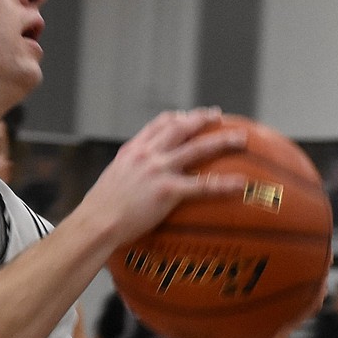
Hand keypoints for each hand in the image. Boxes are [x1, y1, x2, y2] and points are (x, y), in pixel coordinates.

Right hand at [79, 109, 247, 245]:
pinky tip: (241, 184)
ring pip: (198, 148)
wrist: (96, 222)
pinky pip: (202, 185)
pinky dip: (224, 183)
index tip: (188, 115)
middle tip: (220, 115)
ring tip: (242, 138)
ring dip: (222, 140)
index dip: (176, 117)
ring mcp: (159, 170)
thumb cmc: (100, 210)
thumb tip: (133, 181)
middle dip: (202, 118)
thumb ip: (127, 174)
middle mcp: (147, 154)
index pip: (158, 124)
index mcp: (133, 150)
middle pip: (181, 127)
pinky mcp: (167, 190)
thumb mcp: (111, 180)